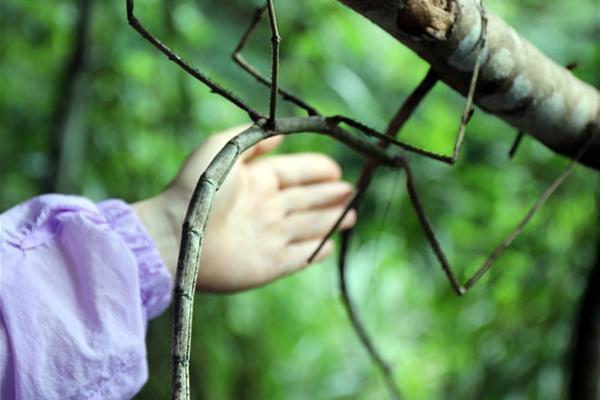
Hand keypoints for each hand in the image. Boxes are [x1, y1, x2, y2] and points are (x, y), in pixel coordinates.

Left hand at [134, 126, 355, 292]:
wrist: (177, 235)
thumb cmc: (197, 189)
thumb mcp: (223, 148)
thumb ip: (253, 140)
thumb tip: (281, 133)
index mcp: (257, 180)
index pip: (295, 173)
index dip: (316, 170)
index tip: (336, 169)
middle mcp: (266, 208)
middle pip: (307, 200)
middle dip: (331, 195)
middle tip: (353, 191)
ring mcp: (269, 237)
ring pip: (308, 227)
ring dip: (330, 221)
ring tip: (353, 215)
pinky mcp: (269, 265)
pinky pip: (299, 257)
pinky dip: (315, 251)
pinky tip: (330, 245)